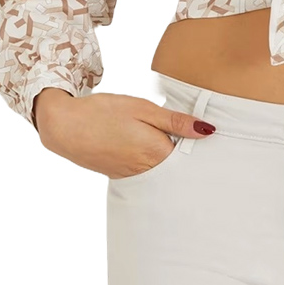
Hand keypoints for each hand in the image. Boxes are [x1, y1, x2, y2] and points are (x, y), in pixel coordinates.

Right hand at [33, 89, 216, 179]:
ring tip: (187, 147)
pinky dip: (159, 165)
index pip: (193, 158)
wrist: (64, 127)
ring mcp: (134, 176)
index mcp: (156, 153)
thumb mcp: (143, 108)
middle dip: (194, 159)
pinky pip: (149, 174)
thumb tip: (208, 130)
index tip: (219, 140)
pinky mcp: (123, 175)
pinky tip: (160, 151)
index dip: (206, 149)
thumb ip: (176, 122)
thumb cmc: (104, 112)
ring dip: (177, 163)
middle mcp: (147, 171)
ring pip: (166, 173)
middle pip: (181, 169)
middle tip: (208, 144)